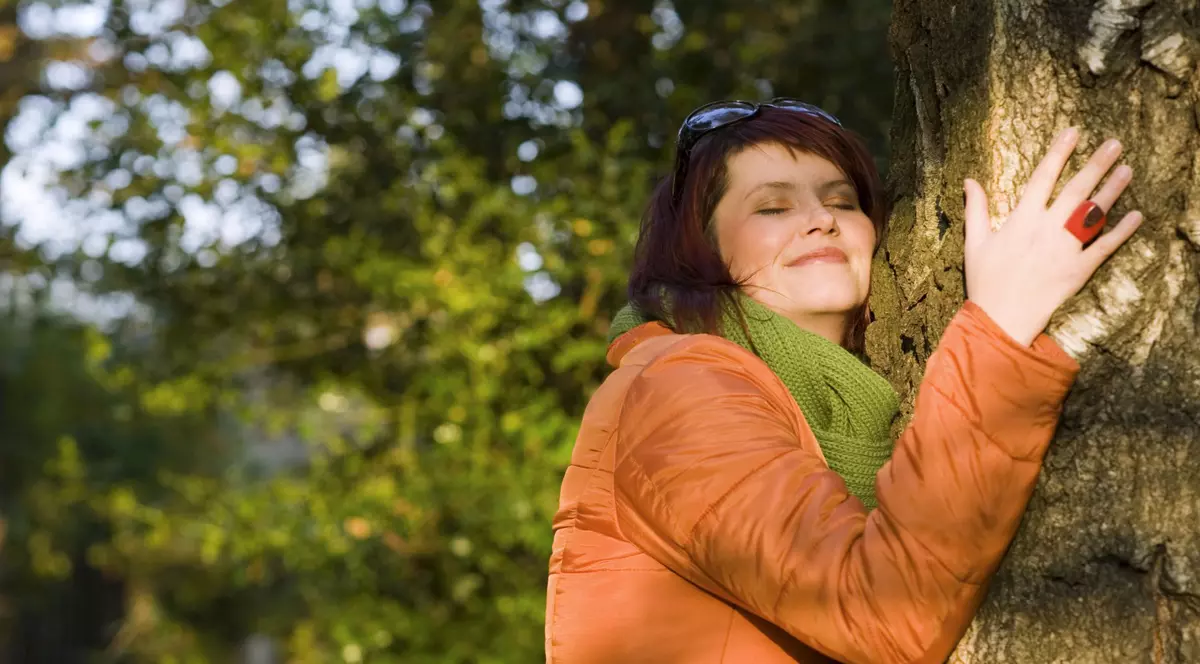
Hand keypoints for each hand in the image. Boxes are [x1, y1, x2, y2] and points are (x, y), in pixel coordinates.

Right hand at [963, 127, 1143, 345]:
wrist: (1001, 319)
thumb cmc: (984, 281)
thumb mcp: (975, 243)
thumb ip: (976, 209)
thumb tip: (970, 180)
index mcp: (1021, 220)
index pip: (1043, 177)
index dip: (1059, 153)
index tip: (1073, 132)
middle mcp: (1046, 230)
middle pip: (1076, 189)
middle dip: (1096, 164)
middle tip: (1115, 144)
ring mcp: (1065, 249)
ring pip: (1093, 214)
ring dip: (1112, 190)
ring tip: (1127, 170)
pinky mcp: (1078, 270)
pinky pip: (1104, 247)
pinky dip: (1121, 232)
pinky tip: (1136, 216)